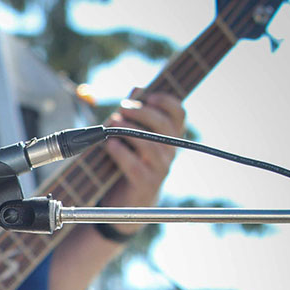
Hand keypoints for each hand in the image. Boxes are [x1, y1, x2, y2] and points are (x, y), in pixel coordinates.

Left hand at [101, 91, 185, 229]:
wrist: (128, 201)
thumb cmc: (130, 162)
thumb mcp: (134, 136)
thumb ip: (136, 113)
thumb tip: (136, 88)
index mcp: (171, 136)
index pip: (179, 113)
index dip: (166, 101)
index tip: (148, 96)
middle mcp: (170, 151)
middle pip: (163, 126)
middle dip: (141, 113)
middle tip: (121, 108)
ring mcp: (161, 168)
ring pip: (150, 145)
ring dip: (129, 131)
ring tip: (112, 124)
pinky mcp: (147, 183)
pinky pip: (135, 165)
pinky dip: (121, 153)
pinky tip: (110, 145)